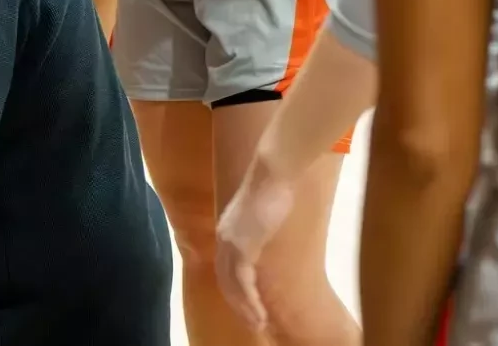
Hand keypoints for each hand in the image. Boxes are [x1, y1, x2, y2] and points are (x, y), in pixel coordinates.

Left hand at [215, 164, 299, 331]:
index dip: (234, 288)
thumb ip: (257, 226)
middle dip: (237, 304)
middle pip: (225, 279)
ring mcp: (230, 243)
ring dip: (244, 308)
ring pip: (232, 285)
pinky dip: (250, 300)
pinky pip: (243, 282)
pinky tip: (259, 312)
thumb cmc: (273, 187)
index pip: (225, 267)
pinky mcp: (242, 246)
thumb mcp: (261, 212)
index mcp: (227, 230)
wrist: (272, 173)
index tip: (247, 304)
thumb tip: (266, 235)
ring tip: (258, 324)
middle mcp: (224, 238)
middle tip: (252, 321)